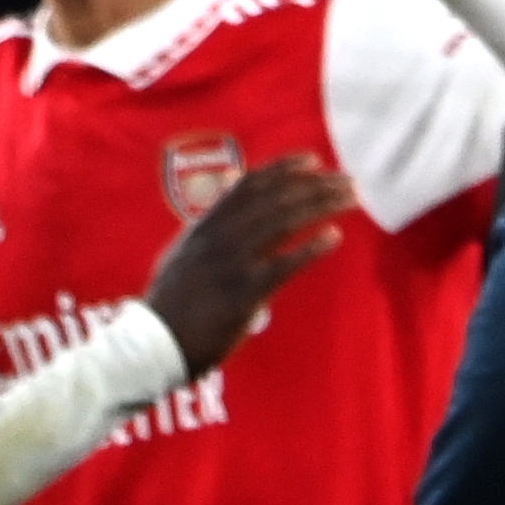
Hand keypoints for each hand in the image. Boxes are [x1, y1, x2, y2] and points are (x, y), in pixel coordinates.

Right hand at [145, 156, 359, 374]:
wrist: (153, 343)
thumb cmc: (171, 303)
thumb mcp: (184, 251)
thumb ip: (209, 220)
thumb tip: (228, 184)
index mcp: (205, 226)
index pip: (249, 185)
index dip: (284, 169)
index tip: (314, 160)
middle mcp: (219, 236)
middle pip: (276, 198)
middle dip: (316, 185)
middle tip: (348, 180)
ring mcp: (231, 263)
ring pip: (283, 221)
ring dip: (321, 205)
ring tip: (351, 199)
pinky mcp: (243, 294)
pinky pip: (283, 265)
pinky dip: (310, 248)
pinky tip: (334, 236)